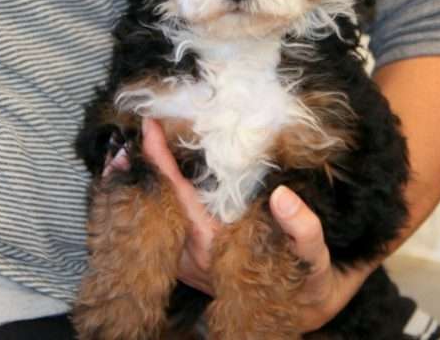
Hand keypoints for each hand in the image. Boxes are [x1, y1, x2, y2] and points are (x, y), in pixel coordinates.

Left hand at [106, 118, 372, 331]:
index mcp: (218, 247)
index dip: (163, 164)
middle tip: (126, 137)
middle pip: (155, 208)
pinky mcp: (192, 261)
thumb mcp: (313, 256)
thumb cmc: (306, 279)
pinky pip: (161, 225)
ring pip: (154, 219)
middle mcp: (195, 255)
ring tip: (126, 154)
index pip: (180, 199)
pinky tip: (149, 179)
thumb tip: (282, 195)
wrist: (302, 308)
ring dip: (140, 186)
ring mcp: (190, 260)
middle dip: (139, 172)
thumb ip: (303, 228)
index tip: (150, 130)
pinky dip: (150, 200)